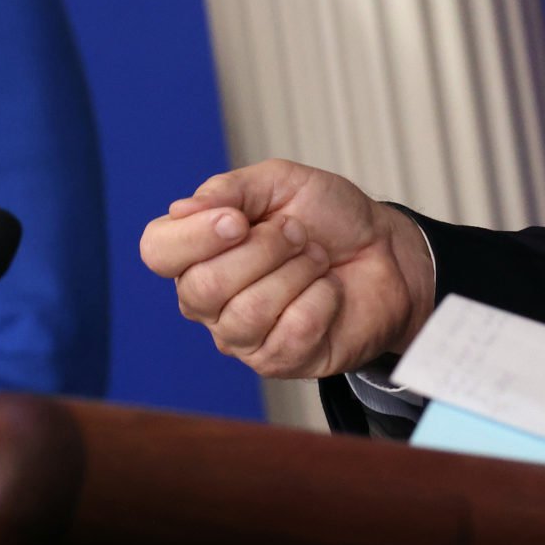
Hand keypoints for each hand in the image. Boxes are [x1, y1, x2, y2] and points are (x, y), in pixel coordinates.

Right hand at [137, 159, 436, 378]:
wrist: (386, 250)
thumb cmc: (328, 218)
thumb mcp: (280, 183)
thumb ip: (229, 189)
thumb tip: (183, 209)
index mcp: (198, 250)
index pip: (157, 251)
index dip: (194, 235)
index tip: (239, 219)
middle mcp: (208, 299)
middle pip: (203, 288)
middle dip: (264, 250)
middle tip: (299, 233)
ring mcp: (241, 336)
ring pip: (247, 313)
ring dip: (297, 273)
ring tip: (317, 259)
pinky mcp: (279, 360)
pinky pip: (291, 332)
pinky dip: (321, 300)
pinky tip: (328, 290)